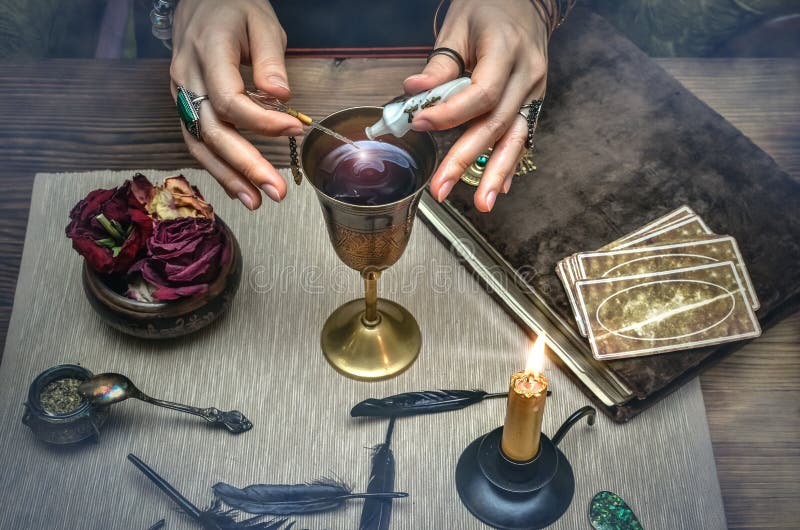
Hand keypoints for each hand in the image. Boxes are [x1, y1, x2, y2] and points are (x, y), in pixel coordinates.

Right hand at [171, 0, 301, 209]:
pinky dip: (217, 167)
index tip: (294, 130)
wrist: (199, 2)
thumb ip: (271, 59)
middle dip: (246, 165)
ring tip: (257, 201)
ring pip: (200, 143)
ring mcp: (180, 93)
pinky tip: (239, 187)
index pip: (230, 99)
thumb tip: (282, 97)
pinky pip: (197, 141)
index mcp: (207, 51)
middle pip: (213, 130)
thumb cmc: (233, 8)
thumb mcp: (261, 21)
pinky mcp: (183, 105)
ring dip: (229, 177)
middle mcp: (187, 77)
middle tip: (276, 191)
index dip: (262, 121)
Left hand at [404, 0, 548, 211]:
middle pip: (495, 123)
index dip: (450, 113)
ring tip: (483, 203)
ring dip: (497, 173)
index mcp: (507, 51)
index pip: (481, 93)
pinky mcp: (534, 103)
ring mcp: (536, 91)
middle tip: (441, 187)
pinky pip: (522, 136)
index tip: (420, 123)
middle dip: (466, 159)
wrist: (526, 2)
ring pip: (515, 138)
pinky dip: (510, 163)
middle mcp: (527, 75)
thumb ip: (440, 64)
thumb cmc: (489, 9)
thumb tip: (414, 92)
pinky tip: (500, 187)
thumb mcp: (459, 26)